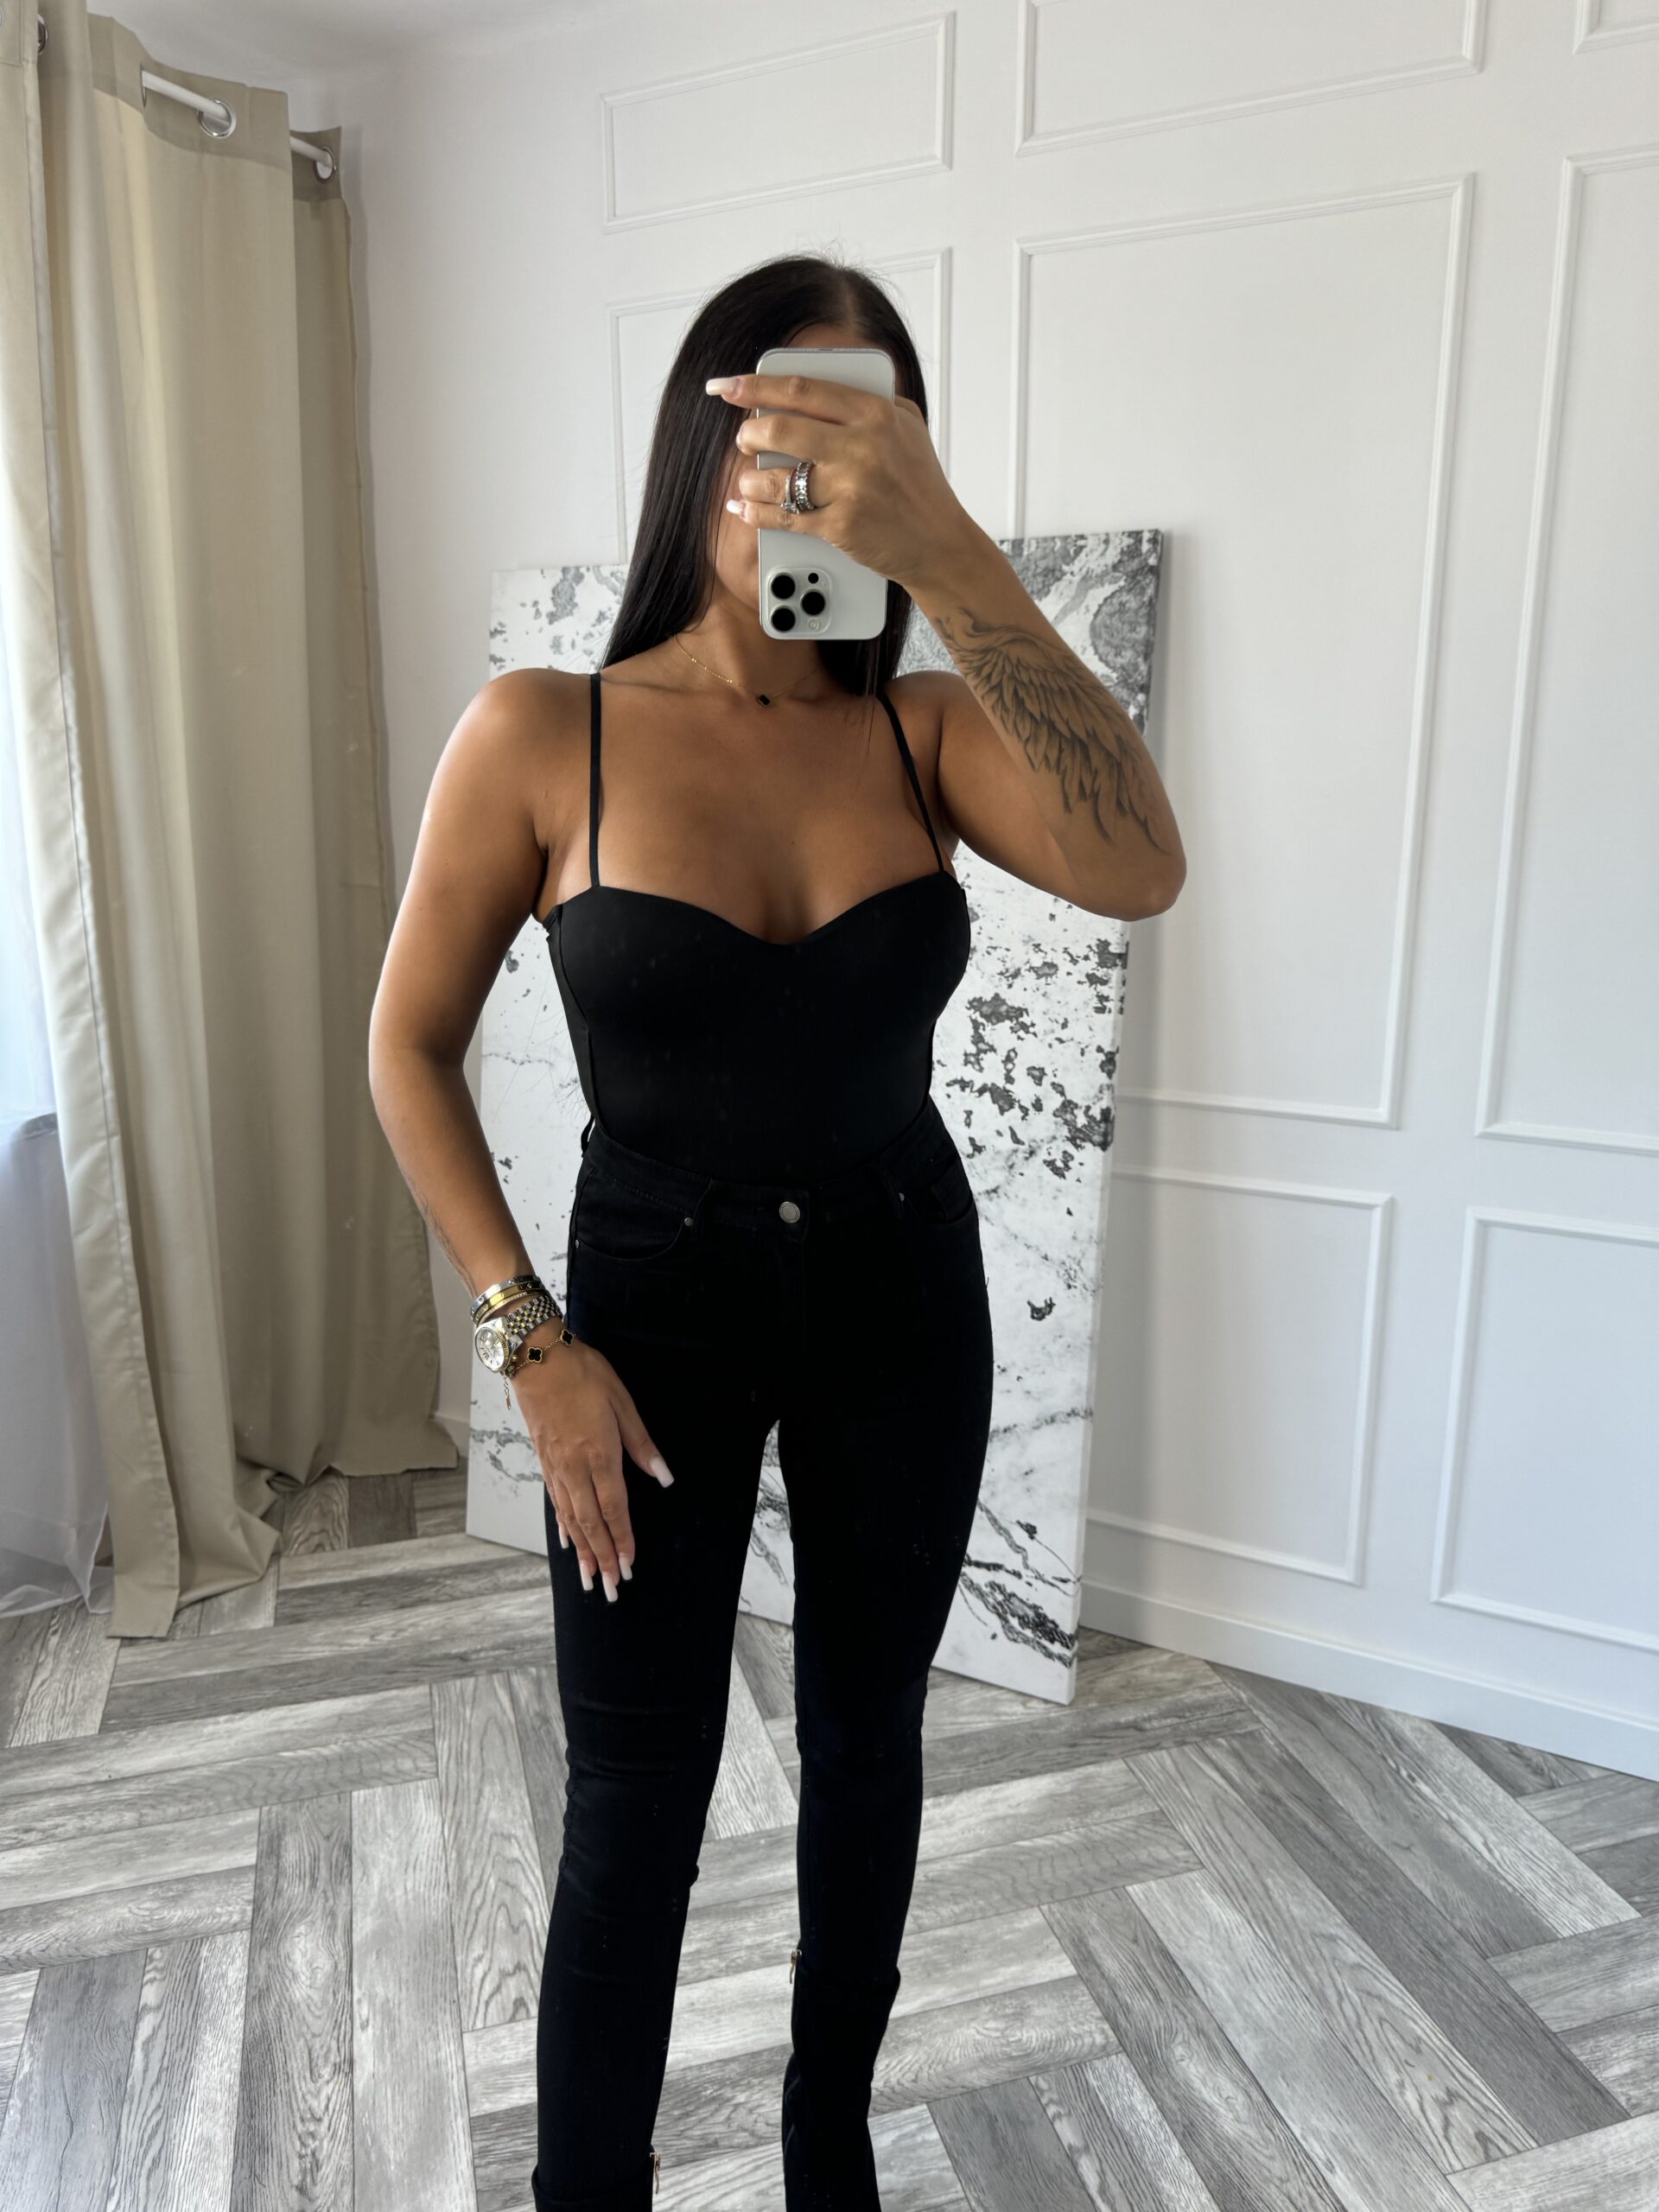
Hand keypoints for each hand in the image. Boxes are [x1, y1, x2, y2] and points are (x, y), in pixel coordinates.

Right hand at [513, 1326, 673, 1600]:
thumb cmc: (583, 1374)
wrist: (537, 1358)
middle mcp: (574, 1468)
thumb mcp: (621, 1402)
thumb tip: (664, 1475)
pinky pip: (556, 1502)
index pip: (614, 1508)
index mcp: (598, 1454)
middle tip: (609, 1589)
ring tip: (588, 1578)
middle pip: (590, 1524)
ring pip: (570, 1519)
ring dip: (582, 1552)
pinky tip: (567, 1542)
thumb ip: (641, 1443)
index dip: (623, 1539)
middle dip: (602, 1559)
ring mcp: (556, 1467)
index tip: (629, 1565)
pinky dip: (563, 1526)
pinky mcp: (544, 1461)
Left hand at [708, 368, 979, 598]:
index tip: (728, 386)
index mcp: (875, 413)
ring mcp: (850, 487)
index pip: (803, 390)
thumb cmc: (921, 484)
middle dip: (749, 434)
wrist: (939, 543)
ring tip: (749, 481)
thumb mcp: (906, 426)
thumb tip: (811, 390)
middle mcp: (861, 446)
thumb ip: (867, 402)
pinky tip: (745, 508)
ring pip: (776, 477)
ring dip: (750, 480)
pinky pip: (783, 517)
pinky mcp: (840, 525)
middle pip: (780, 429)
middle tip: (745, 438)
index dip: (756, 385)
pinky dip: (756, 513)